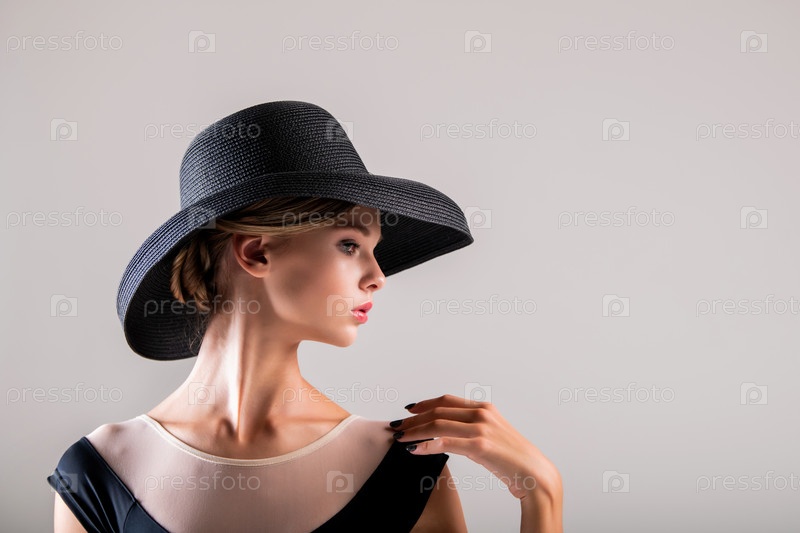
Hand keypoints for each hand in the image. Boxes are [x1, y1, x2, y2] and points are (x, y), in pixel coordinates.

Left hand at [386, 394, 561, 500]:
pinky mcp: (480, 445)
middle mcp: (482, 414)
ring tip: (400, 439)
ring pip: (438, 425)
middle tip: (397, 427)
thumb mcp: (491, 436)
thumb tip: (445, 433)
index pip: (446, 401)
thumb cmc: (512, 458)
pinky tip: (415, 450)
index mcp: (484, 408)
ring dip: (414, 431)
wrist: (534, 473)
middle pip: (438, 411)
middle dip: (414, 419)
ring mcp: (481, 428)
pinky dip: (426, 445)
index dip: (424, 404)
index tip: (409, 410)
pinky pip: (445, 443)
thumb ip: (471, 429)